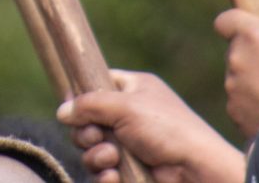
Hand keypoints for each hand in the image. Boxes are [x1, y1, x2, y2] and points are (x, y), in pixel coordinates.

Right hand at [59, 70, 242, 182]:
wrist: (197, 171)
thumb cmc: (167, 129)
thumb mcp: (126, 106)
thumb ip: (88, 104)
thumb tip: (62, 111)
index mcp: (133, 90)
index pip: (96, 84)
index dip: (82, 96)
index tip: (75, 107)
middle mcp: (130, 116)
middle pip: (86, 121)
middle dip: (86, 132)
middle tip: (98, 137)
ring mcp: (130, 145)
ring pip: (91, 149)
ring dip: (95, 156)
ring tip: (113, 159)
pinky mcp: (130, 170)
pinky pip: (102, 172)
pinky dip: (105, 176)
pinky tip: (115, 176)